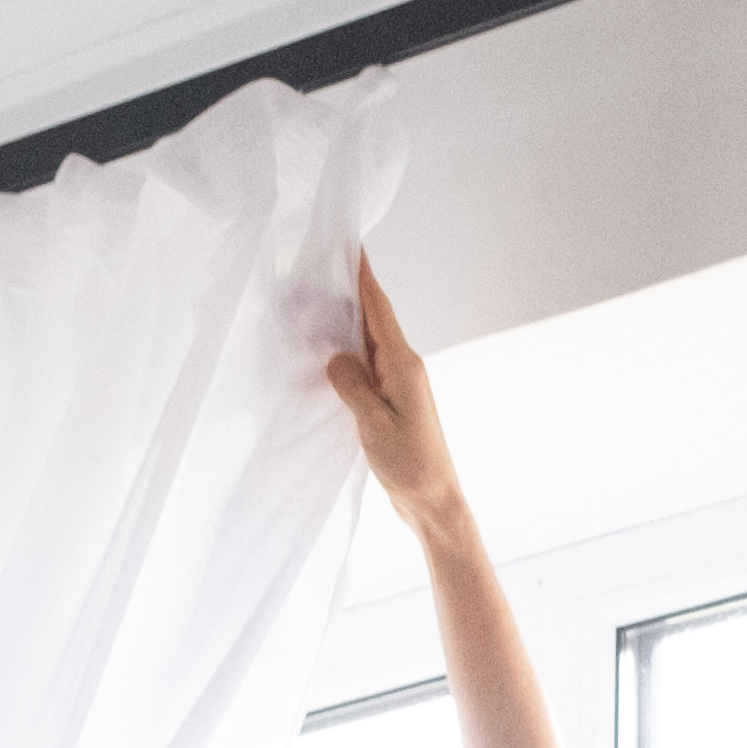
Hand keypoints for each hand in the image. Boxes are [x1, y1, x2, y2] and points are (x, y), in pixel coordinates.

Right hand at [326, 254, 465, 534]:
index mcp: (402, 365)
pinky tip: (327, 355)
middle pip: (372, 320)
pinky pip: (365, 368)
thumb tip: (334, 357)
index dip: (363, 277)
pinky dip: (346, 355)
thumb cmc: (410, 466)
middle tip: (318, 269)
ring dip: (344, 324)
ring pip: (366, 343)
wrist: (433, 501)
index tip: (350, 246)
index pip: (378, 310)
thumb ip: (352, 385)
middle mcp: (403, 367)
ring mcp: (398, 385)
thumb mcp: (374, 424)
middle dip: (348, 292)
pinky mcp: (391, 402)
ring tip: (314, 303)